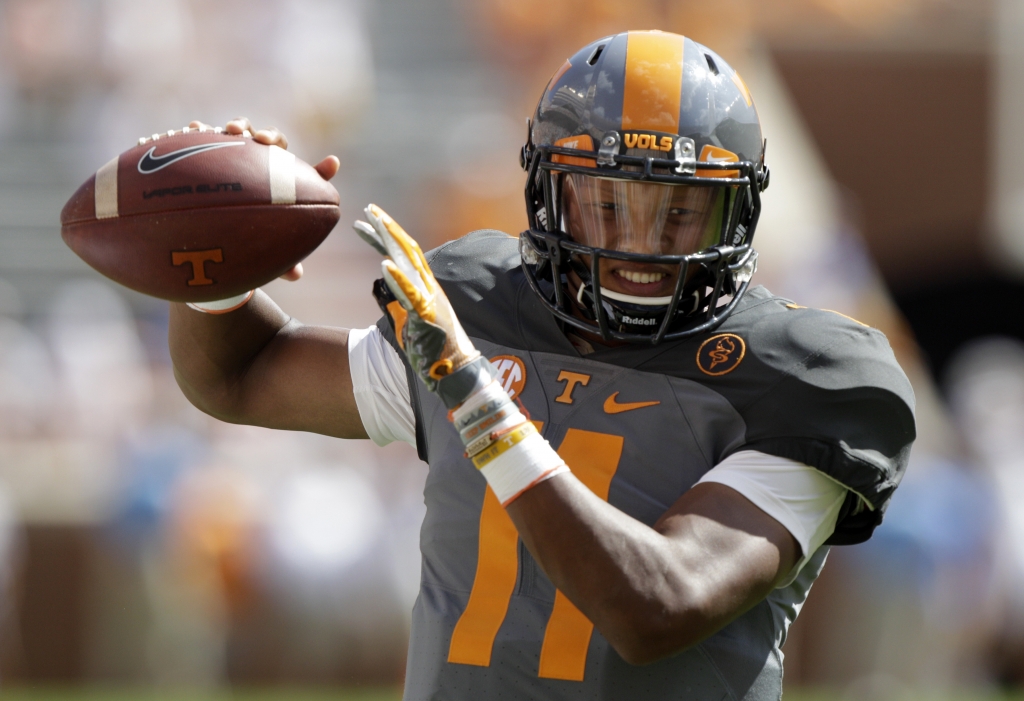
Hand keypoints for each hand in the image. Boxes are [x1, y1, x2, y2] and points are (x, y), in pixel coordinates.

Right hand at [188, 117, 342, 282]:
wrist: (214, 226)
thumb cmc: (248, 235)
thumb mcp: (266, 246)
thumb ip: (282, 258)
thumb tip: (296, 276)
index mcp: (282, 182)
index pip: (307, 175)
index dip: (322, 170)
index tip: (333, 163)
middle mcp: (260, 161)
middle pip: (271, 141)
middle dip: (269, 137)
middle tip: (262, 143)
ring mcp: (234, 152)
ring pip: (240, 132)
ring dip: (239, 126)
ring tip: (231, 131)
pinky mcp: (208, 151)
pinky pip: (204, 137)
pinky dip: (202, 130)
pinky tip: (194, 128)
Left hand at [354, 204, 493, 406]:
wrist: (457, 368)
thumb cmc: (434, 346)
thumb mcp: (410, 317)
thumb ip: (398, 299)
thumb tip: (383, 285)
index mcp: (424, 285)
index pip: (403, 253)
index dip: (384, 235)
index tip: (366, 220)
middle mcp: (428, 285)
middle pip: (406, 248)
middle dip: (386, 226)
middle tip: (368, 208)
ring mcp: (429, 298)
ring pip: (408, 261)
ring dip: (389, 240)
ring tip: (372, 222)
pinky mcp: (428, 314)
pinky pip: (412, 293)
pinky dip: (398, 278)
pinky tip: (383, 264)